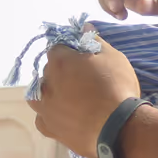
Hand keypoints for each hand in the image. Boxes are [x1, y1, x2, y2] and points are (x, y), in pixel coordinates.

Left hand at [28, 35, 140, 157]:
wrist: (119, 129)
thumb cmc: (117, 89)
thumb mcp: (114, 58)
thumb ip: (96, 41)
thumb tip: (84, 27)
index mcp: (60, 61)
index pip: (57, 48)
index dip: (70, 51)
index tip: (83, 58)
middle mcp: (46, 82)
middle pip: (49, 71)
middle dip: (62, 72)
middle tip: (83, 80)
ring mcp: (45, 107)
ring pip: (39, 94)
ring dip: (50, 92)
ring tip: (70, 98)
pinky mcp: (49, 129)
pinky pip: (43, 118)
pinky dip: (51, 115)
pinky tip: (64, 116)